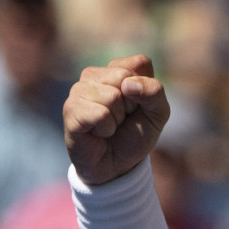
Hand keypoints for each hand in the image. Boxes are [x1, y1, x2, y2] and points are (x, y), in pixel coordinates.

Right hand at [63, 54, 169, 184]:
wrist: (116, 165)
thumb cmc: (135, 134)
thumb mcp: (158, 114)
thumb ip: (154, 92)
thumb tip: (128, 84)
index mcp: (118, 68)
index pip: (140, 63)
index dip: (147, 91)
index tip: (138, 106)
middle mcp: (95, 74)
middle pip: (124, 77)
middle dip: (132, 105)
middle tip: (123, 118)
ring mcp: (79, 90)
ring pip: (111, 96)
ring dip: (117, 119)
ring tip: (109, 126)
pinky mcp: (71, 109)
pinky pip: (99, 114)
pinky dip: (106, 129)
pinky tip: (98, 132)